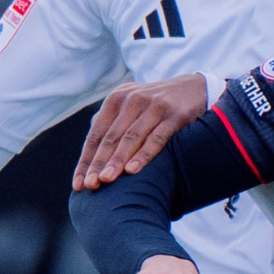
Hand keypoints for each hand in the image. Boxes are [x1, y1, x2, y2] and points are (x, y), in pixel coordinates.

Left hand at [74, 74, 210, 190]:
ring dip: (117, 160)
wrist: (195, 88)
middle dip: (98, 163)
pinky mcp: (174, 115)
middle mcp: (132, 99)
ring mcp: (154, 106)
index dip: (86, 160)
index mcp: (117, 99)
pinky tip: (132, 170)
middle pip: (110, 137)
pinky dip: (143, 154)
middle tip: (90, 185)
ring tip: (106, 180)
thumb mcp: (132, 106)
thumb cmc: (157, 105)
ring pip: (130, 138)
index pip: (96, 134)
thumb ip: (112, 124)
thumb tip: (90, 152)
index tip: (78, 184)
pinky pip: (156, 138)